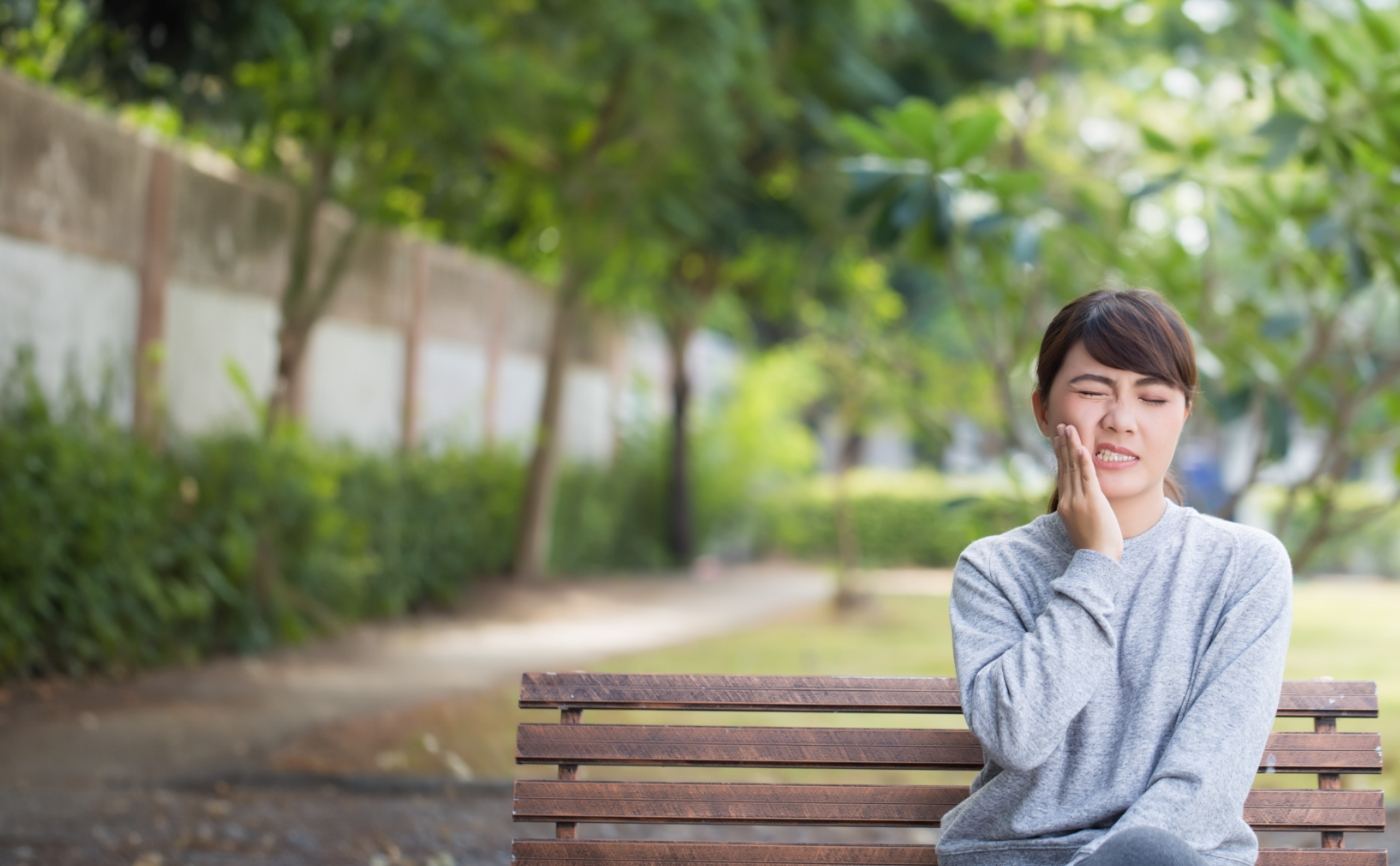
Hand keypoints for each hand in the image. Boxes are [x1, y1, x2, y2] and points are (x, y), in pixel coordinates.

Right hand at [1053, 423, 1123, 561]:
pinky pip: (1087, 477)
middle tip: (1061, 427)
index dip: (1061, 456)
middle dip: (1063, 445)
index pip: (1062, 474)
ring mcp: (1079, 500)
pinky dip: (1083, 461)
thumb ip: (1080, 510)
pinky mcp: (1092, 501)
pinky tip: (1082, 448)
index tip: (1059, 440)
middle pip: (1065, 467)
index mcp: (1065, 505)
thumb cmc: (1094, 547)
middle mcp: (1068, 500)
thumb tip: (1083, 504)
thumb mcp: (1082, 525)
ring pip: (1073, 468)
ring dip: (1071, 446)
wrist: (1097, 560)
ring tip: (1069, 429)